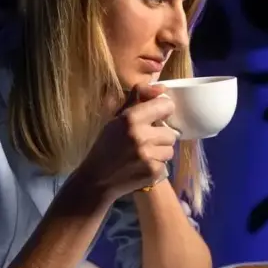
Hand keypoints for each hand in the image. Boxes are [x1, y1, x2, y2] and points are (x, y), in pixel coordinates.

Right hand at [76, 85, 175, 201]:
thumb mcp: (117, 118)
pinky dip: (156, 165)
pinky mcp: (153, 172)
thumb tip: (161, 88)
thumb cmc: (106, 145)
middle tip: (146, 141)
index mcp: (131, 118)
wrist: (97, 179)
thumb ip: (138, 99)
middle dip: (160, 137)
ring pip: (170, 149)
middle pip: (170, 132)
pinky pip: (165, 164)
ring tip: (143, 154)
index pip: (166, 106)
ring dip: (160, 152)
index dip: (163, 111)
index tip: (158, 116)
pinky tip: (141, 166)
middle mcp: (141, 135)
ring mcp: (148, 155)